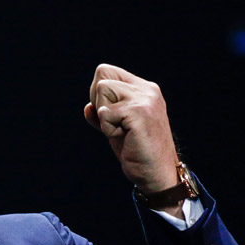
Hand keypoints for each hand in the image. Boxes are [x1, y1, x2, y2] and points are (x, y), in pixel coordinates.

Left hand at [84, 64, 179, 196]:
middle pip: (101, 75)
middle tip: (115, 124)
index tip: (109, 115)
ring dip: (104, 116)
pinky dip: (108, 128)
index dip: (97, 93)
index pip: (106, 71)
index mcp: (143, 89)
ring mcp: (145, 99)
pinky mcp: (140, 112)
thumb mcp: (116, 128)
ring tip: (122, 131)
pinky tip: (125, 137)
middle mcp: (147, 90)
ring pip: (101, 89)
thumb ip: (102, 115)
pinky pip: (105, 112)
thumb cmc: (136, 152)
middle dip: (98, 101)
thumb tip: (88, 107)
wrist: (156, 173)